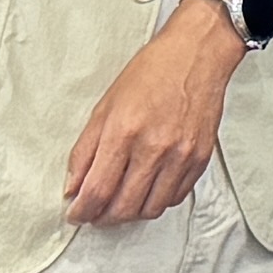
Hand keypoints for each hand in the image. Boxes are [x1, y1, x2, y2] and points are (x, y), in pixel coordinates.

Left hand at [62, 0, 248, 226]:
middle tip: (94, 213)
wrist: (196, 55)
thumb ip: (86, 150)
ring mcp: (181, 156)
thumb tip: (73, 186)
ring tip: (119, 204)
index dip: (82, 211)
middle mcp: (154, 148)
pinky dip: (156, 201)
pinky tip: (146, 189)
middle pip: (123, 207)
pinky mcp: (200, 160)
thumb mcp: (105, 105)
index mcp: (124, 131)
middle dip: (103, 217)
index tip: (76, 214)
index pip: (97, 190)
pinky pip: (174, 198)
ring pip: (150, 209)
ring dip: (129, 214)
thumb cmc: (151, 73)